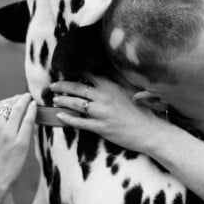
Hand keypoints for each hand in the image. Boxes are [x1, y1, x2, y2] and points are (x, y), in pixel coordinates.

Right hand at [0, 93, 36, 203]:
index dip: (8, 100)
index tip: (15, 99)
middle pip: (9, 106)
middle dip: (18, 99)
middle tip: (25, 96)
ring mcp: (8, 134)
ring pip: (19, 111)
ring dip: (25, 102)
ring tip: (30, 98)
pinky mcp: (20, 142)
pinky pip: (28, 121)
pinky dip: (32, 111)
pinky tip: (34, 107)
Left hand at [50, 76, 166, 153]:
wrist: (150, 131)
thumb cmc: (143, 112)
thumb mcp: (131, 91)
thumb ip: (117, 82)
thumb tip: (106, 73)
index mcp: (112, 86)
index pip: (90, 75)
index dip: (76, 73)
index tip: (67, 71)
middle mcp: (105, 97)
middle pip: (78, 88)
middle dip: (63, 86)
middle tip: (53, 85)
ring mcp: (102, 113)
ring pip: (76, 104)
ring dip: (63, 101)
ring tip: (55, 99)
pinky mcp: (101, 128)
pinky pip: (80, 122)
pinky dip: (68, 118)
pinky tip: (60, 116)